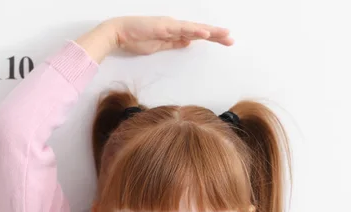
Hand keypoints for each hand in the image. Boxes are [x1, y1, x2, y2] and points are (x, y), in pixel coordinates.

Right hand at [107, 16, 233, 54]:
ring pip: (194, 28)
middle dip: (216, 34)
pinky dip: (194, 30)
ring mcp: (169, 25)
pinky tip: (205, 33)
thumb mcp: (160, 46)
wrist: (119, 34)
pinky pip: (181, 29)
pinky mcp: (163, 27)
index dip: (212, 37)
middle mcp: (174, 26)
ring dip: (210, 31)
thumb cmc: (136, 39)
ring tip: (224, 34)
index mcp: (174, 31)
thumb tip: (188, 43)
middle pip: (199, 30)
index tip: (226, 41)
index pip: (197, 34)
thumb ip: (174, 44)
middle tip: (231, 39)